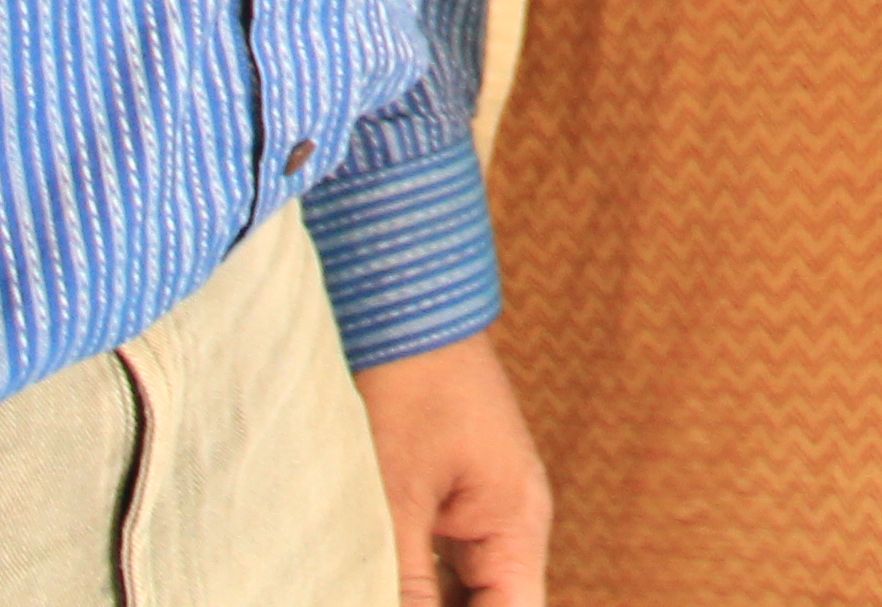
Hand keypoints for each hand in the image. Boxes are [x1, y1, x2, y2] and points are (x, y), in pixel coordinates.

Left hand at [359, 330, 552, 605]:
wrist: (402, 305)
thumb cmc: (407, 386)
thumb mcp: (394, 498)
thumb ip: (401, 580)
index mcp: (516, 524)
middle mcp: (509, 520)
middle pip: (489, 605)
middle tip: (375, 594)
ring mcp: (479, 507)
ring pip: (461, 591)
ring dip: (425, 599)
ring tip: (365, 586)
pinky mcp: (447, 494)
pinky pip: (438, 564)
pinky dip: (410, 583)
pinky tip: (371, 582)